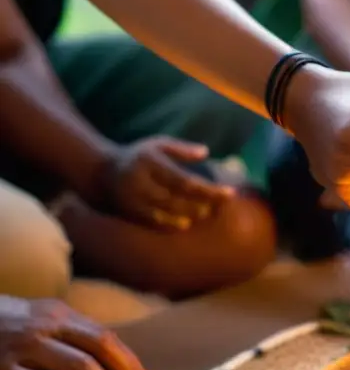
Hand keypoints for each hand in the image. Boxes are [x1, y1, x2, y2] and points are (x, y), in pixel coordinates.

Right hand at [0, 297, 155, 369]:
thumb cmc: (1, 329)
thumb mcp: (37, 325)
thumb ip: (69, 342)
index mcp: (60, 316)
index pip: (107, 340)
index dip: (131, 365)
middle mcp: (46, 326)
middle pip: (100, 351)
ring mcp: (24, 346)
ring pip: (78, 367)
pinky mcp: (0, 368)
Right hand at [103, 137, 234, 230]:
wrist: (100, 172)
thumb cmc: (139, 157)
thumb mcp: (157, 145)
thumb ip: (181, 150)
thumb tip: (206, 153)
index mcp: (149, 162)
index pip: (185, 181)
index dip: (209, 191)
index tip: (230, 194)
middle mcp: (138, 181)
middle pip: (176, 200)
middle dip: (200, 205)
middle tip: (216, 207)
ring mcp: (131, 200)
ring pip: (165, 213)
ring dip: (188, 216)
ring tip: (204, 214)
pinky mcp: (128, 213)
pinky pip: (153, 223)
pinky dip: (170, 225)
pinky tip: (185, 224)